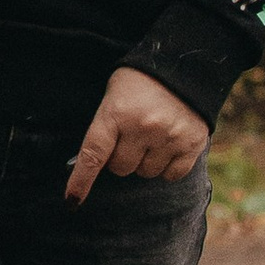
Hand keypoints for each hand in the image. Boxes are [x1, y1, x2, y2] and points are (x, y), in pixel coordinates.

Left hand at [65, 63, 208, 205]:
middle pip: (121, 168)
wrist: (185, 65)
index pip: (93, 155)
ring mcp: (169, 137)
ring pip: (146, 173)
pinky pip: (172, 175)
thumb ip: (105, 127)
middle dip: (121, 158)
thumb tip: (94, 163)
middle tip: (129, 138)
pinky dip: (168, 166)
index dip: (81, 180)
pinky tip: (168, 144)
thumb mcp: (114, 96)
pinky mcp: (192, 144)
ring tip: (152, 136)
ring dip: (145, 161)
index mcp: (117, 113)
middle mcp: (143, 127)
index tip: (72, 200)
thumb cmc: (140, 82)